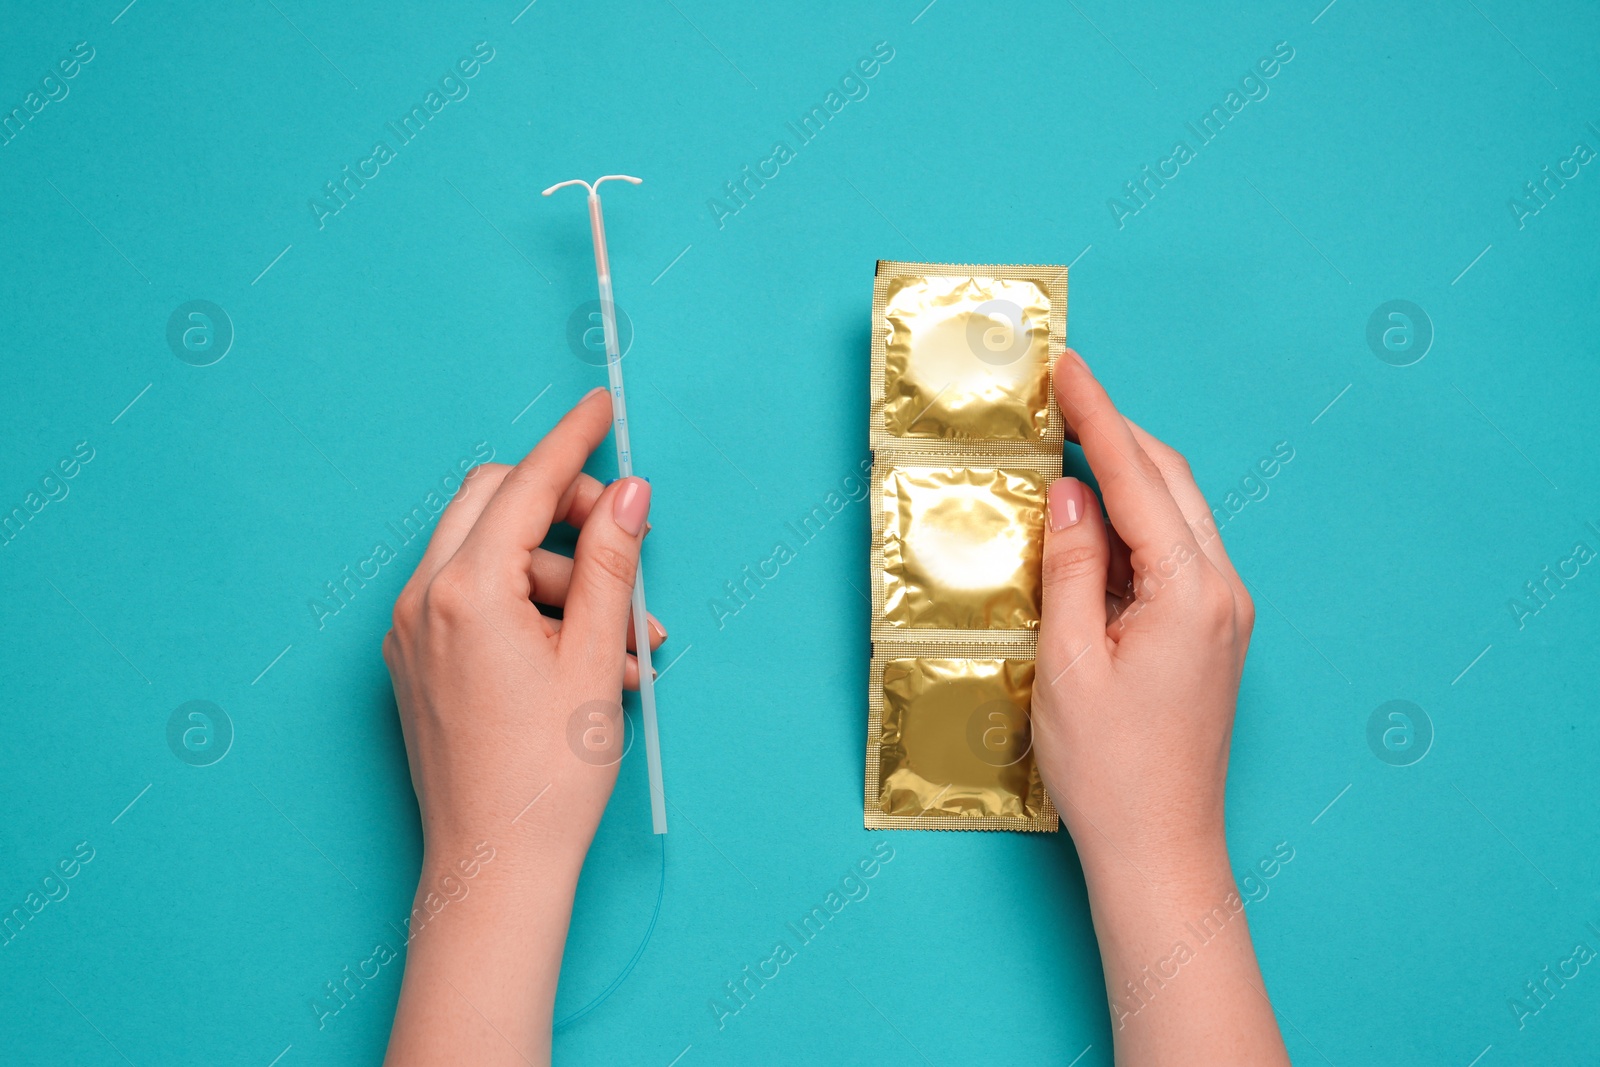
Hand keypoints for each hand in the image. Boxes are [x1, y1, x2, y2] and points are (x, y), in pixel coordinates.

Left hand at [382, 388, 662, 1065]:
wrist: (495, 867)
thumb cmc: (549, 777)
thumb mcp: (597, 657)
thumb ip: (610, 562)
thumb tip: (626, 493)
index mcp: (465, 593)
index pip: (524, 485)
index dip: (571, 442)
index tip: (601, 406)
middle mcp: (421, 601)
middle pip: (490, 503)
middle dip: (560, 509)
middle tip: (619, 539)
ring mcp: (409, 634)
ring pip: (487, 555)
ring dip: (558, 577)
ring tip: (625, 642)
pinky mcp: (414, 663)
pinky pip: (471, 601)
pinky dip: (527, 609)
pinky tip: (584, 658)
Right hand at [1032, 349, 1286, 1064]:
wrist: (1160, 850)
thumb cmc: (1108, 770)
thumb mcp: (1068, 661)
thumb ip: (1069, 565)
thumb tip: (1066, 488)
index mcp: (1190, 591)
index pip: (1135, 477)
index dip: (1095, 414)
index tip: (1065, 363)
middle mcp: (1223, 590)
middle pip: (1170, 480)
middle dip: (1114, 429)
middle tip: (1059, 391)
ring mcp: (1225, 611)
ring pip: (1177, 510)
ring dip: (1124, 471)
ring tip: (1065, 442)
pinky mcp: (1212, 632)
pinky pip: (1175, 548)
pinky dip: (1133, 518)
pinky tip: (1089, 519)